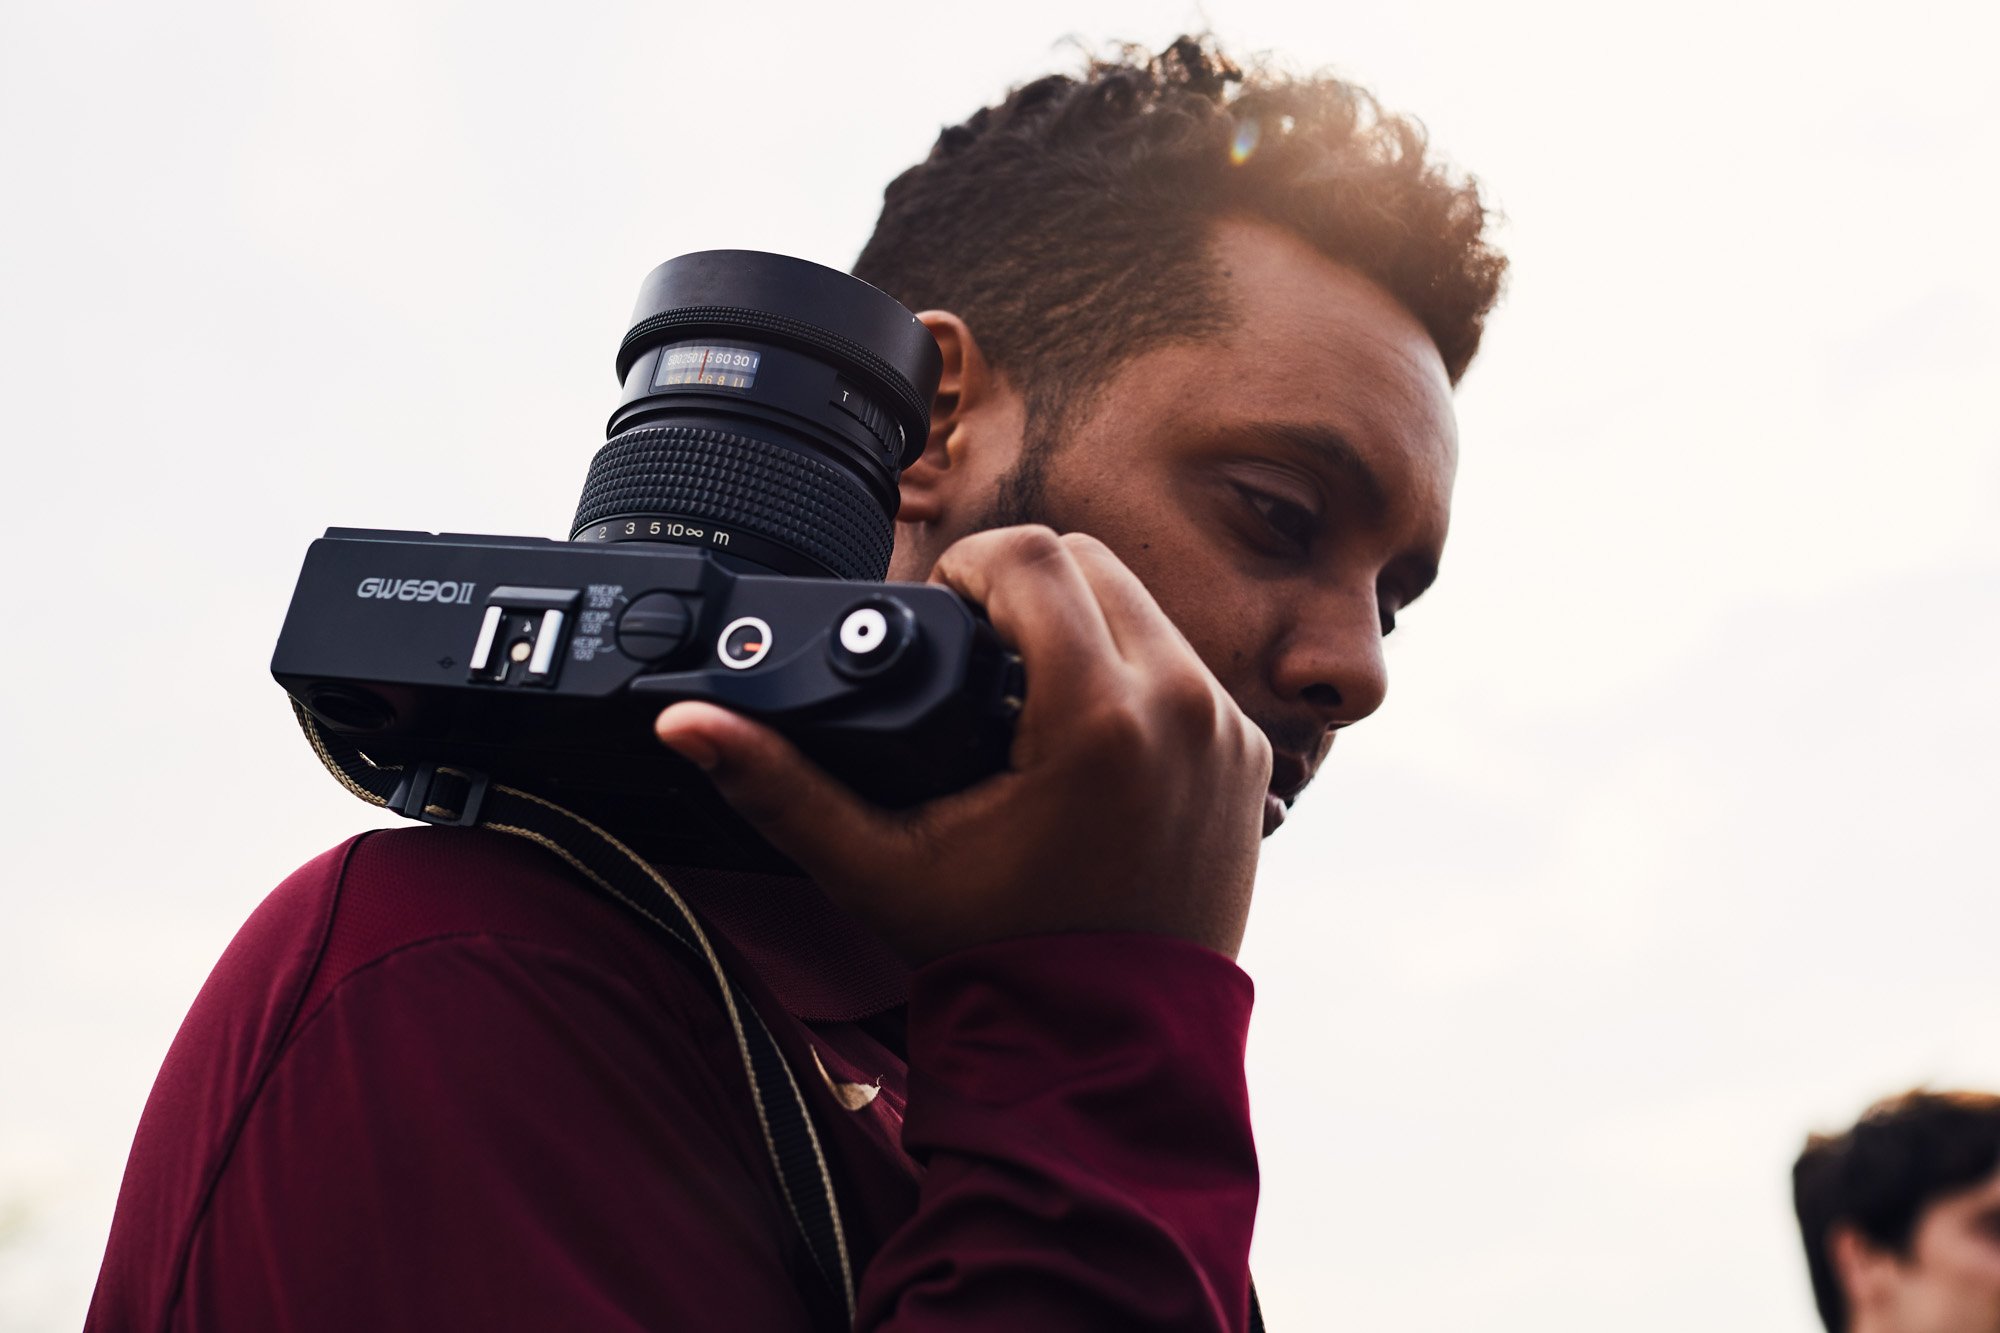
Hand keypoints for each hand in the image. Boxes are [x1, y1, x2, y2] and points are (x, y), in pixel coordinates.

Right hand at [654, 527, 1271, 962]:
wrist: (1102, 1044)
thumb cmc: (994, 955)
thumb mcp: (878, 866)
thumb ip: (780, 787)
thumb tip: (685, 722)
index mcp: (1096, 717)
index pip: (1031, 553)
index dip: (967, 565)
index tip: (942, 611)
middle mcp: (1178, 706)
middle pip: (1090, 560)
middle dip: (1022, 584)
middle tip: (974, 645)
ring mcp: (1223, 729)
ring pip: (1142, 604)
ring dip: (1079, 620)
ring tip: (1021, 687)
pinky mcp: (1247, 755)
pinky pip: (1184, 664)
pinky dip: (1131, 670)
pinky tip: (1081, 728)